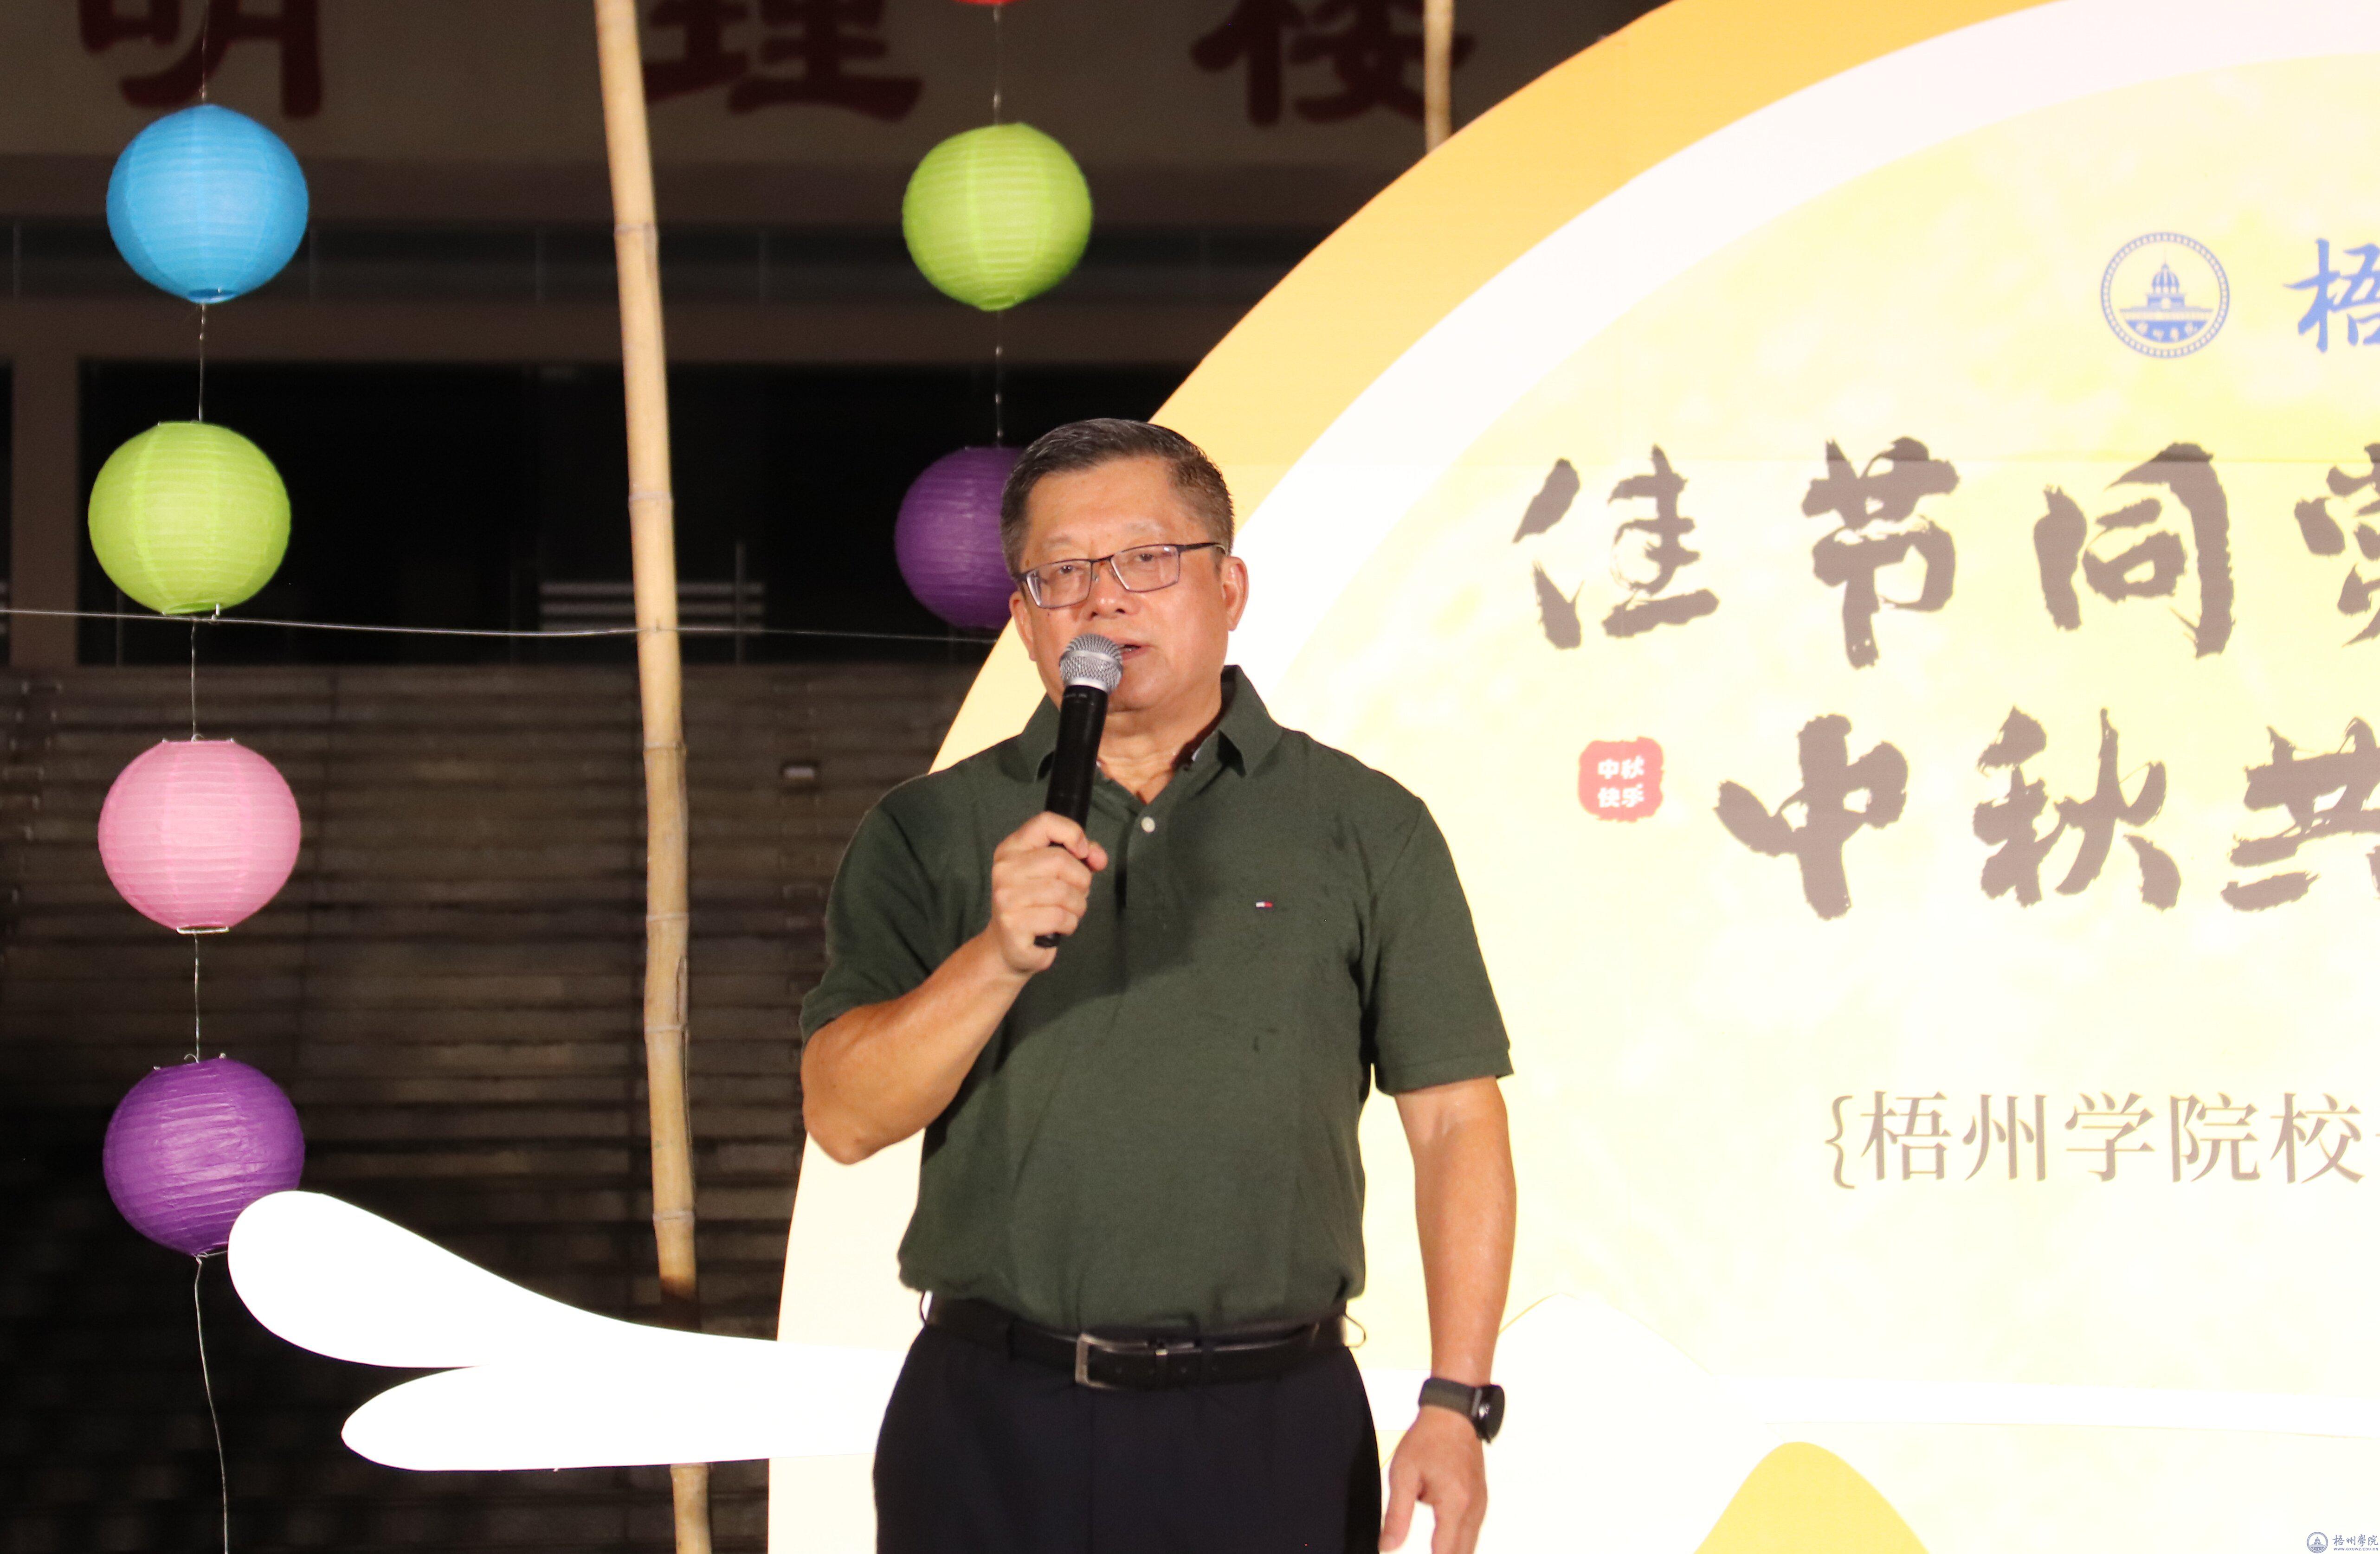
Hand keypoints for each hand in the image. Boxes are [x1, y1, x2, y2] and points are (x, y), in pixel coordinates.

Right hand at [984, 811, 1108, 973]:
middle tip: (1076, 894)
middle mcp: (1005, 869)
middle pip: (1061, 860)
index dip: (1073, 833)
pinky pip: (1060, 917)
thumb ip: (1079, 856)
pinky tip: (1059, 927)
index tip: (1084, 852)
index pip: (1045, 823)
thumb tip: (1097, 856)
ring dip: (1078, 906)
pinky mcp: (1013, 923)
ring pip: (1064, 892)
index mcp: (1012, 848)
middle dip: (1081, 880)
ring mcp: (1006, 896)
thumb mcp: (1054, 874)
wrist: (1009, 945)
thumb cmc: (1036, 905)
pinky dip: (1069, 924)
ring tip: (1068, 912)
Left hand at [1380, 1406, 1485, 1553]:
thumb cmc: (1428, 1439)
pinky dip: (1458, 1539)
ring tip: (1433, 1547)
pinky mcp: (1481, 1498)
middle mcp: (1473, 1508)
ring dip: (1452, 1551)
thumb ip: (1397, 1515)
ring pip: (1470, 1544)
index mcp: (1454, 1504)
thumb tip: (1388, 1546)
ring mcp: (1481, 1504)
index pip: (1445, 1553)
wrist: (1453, 1414)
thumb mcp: (1403, 1475)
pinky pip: (1473, 1530)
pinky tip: (1444, 1536)